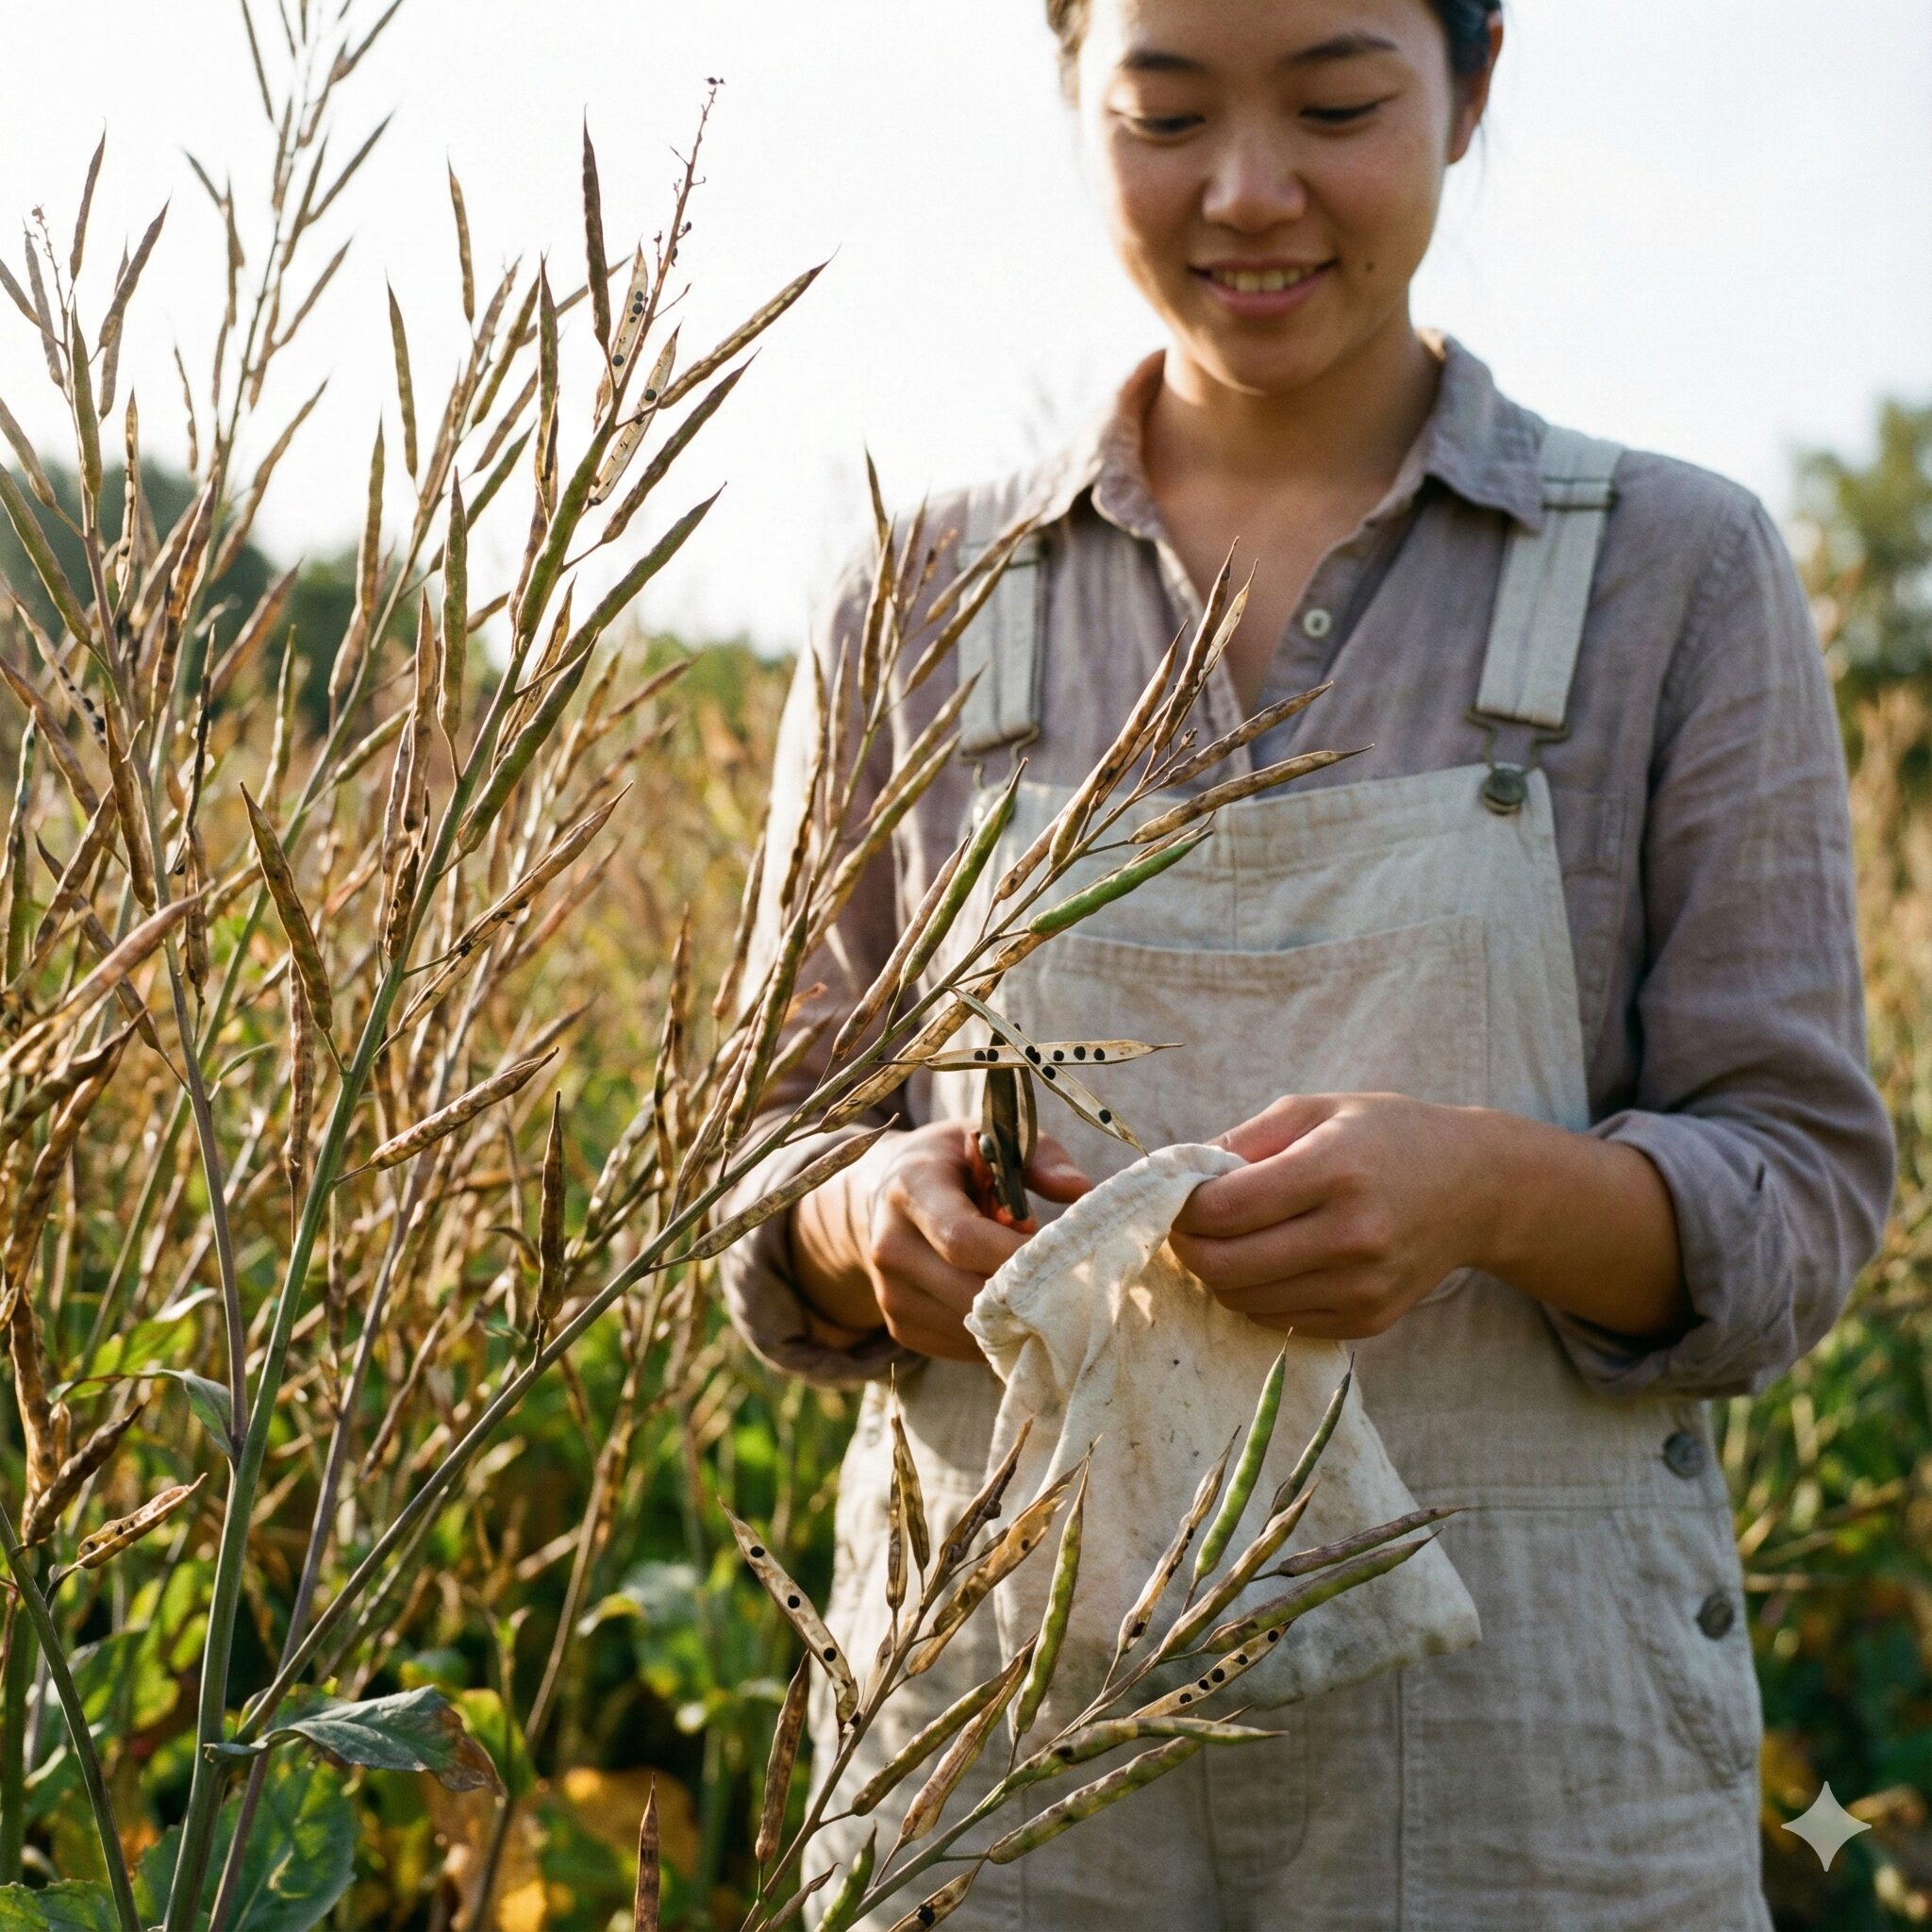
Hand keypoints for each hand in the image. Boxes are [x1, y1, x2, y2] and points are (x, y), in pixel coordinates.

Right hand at [789, 1121, 1091, 1361]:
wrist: (885, 1195)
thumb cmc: (953, 1162)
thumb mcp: (991, 1138)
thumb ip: (1039, 1158)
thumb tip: (1079, 1189)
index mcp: (911, 1188)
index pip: (962, 1238)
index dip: (1015, 1255)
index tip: (1060, 1256)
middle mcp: (890, 1244)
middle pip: (966, 1292)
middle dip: (1022, 1294)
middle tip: (1065, 1283)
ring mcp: (889, 1291)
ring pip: (966, 1327)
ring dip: (1011, 1318)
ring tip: (1036, 1290)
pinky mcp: (898, 1326)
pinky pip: (958, 1346)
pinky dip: (993, 1335)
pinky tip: (1008, 1307)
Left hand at [1170, 1093, 1488, 1339]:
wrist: (1476, 1187)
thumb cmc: (1386, 1136)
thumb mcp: (1316, 1110)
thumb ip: (1243, 1140)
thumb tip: (1177, 1175)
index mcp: (1335, 1170)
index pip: (1226, 1209)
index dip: (1183, 1207)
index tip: (1176, 1197)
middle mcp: (1352, 1236)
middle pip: (1225, 1265)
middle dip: (1187, 1246)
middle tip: (1186, 1226)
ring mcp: (1362, 1288)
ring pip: (1243, 1300)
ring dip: (1217, 1273)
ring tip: (1230, 1239)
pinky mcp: (1367, 1322)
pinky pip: (1277, 1320)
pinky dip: (1255, 1294)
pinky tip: (1270, 1261)